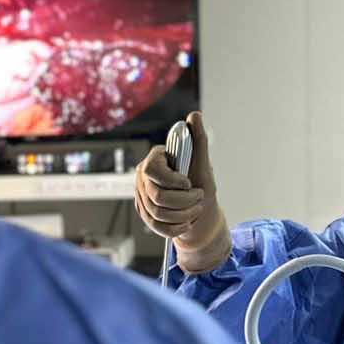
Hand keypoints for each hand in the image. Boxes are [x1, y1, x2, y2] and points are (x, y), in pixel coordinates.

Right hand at [135, 112, 231, 273]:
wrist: (200, 211)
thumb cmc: (200, 183)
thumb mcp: (202, 163)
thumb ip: (198, 140)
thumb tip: (194, 115)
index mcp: (154, 160)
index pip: (153, 170)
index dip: (173, 180)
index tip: (189, 183)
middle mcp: (143, 177)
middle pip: (157, 196)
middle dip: (184, 201)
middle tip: (199, 198)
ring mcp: (141, 196)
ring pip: (157, 213)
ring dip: (183, 214)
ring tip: (196, 209)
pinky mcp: (143, 213)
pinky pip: (155, 225)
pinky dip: (175, 227)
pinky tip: (186, 223)